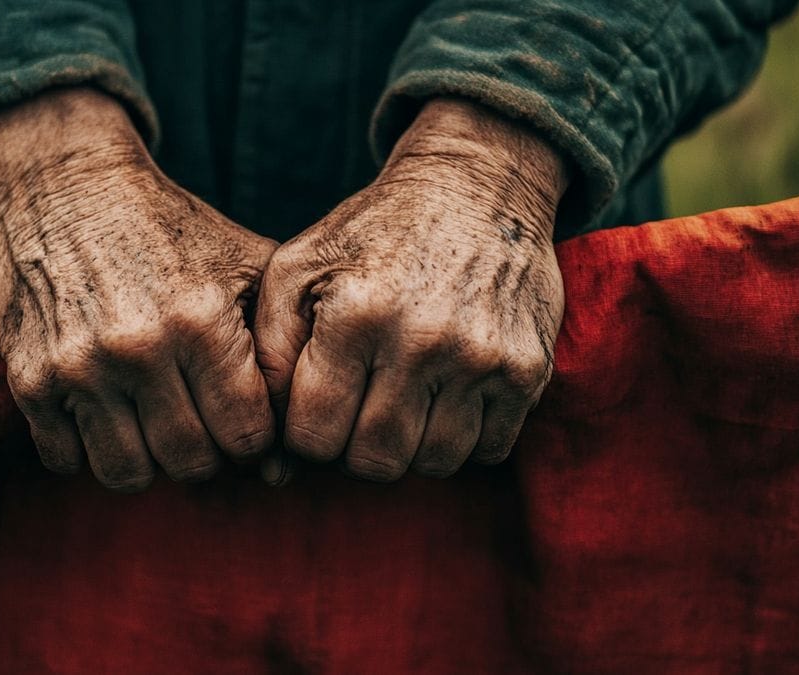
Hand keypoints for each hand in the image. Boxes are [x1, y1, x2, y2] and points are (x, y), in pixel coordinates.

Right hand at [0, 88, 276, 490]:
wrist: (67, 187)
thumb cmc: (173, 232)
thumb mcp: (246, 266)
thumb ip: (282, 352)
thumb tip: (284, 468)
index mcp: (201, 321)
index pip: (246, 438)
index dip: (252, 438)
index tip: (241, 416)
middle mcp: (139, 348)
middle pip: (190, 464)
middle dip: (205, 452)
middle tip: (200, 420)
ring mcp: (78, 367)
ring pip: (128, 475)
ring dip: (148, 459)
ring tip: (154, 420)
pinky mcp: (30, 377)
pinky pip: (66, 460)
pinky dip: (88, 449)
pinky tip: (105, 410)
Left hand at [255, 98, 566, 482]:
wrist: (476, 186)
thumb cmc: (374, 232)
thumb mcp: (299, 266)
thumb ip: (271, 350)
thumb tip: (271, 445)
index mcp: (356, 316)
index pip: (315, 435)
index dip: (306, 437)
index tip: (316, 411)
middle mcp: (423, 341)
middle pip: (375, 461)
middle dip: (354, 451)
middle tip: (356, 415)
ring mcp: (482, 359)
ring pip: (433, 464)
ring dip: (410, 448)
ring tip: (401, 403)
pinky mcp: (527, 369)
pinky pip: (489, 450)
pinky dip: (463, 439)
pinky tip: (446, 397)